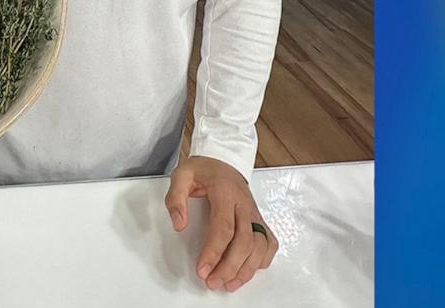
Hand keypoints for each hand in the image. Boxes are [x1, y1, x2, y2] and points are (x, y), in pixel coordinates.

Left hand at [165, 155, 278, 292]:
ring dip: (246, 269)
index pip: (224, 227)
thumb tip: (179, 224)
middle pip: (245, 241)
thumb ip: (176, 198)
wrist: (224, 160)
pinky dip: (262, 260)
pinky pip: (269, 243)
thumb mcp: (182, 175)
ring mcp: (254, 213)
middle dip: (230, 267)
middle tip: (213, 282)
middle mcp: (245, 205)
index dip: (214, 252)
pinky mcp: (259, 220)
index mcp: (226, 193)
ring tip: (229, 283)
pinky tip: (248, 270)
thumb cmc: (204, 170)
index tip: (202, 269)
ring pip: (260, 246)